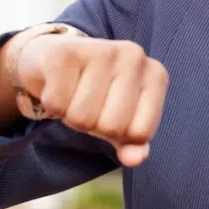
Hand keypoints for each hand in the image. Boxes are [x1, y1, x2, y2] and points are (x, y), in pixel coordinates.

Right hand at [15, 34, 167, 167]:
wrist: (56, 58)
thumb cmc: (96, 93)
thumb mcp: (121, 120)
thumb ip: (133, 143)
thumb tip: (135, 159)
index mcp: (156, 75)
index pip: (140, 134)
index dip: (120, 135)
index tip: (112, 114)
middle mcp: (134, 56)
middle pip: (111, 127)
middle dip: (93, 126)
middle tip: (89, 103)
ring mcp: (101, 49)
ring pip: (81, 118)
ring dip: (71, 115)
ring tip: (74, 93)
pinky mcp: (65, 52)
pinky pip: (56, 104)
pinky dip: (52, 104)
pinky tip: (58, 84)